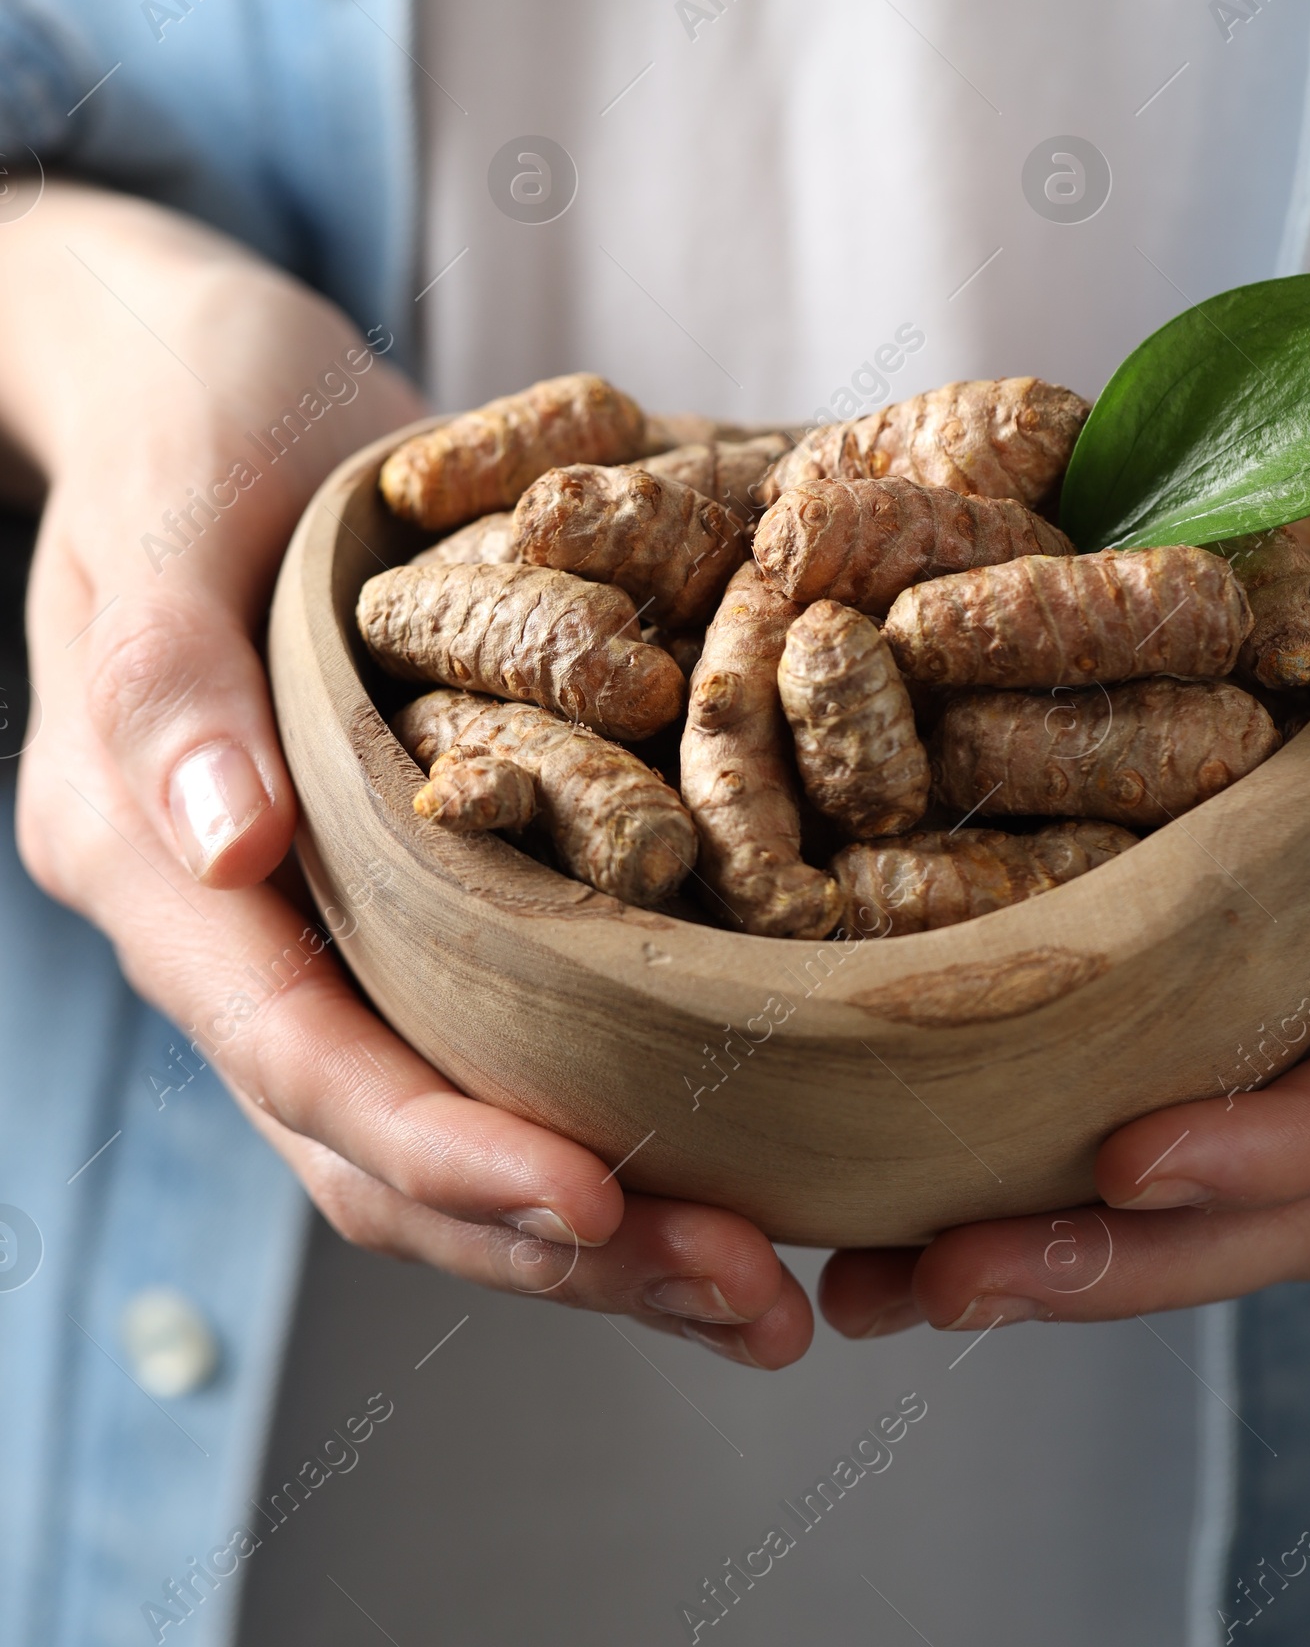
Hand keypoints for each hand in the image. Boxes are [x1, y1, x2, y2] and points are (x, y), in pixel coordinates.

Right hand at [6, 185, 810, 1365]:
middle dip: (564, 1242)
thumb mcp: (170, 510)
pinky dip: (621, 1101)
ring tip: (776, 1279)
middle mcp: (246, 927)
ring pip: (458, 1116)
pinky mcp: (424, 885)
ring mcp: (334, 918)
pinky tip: (745, 1134)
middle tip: (752, 1301)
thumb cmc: (194, 419)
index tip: (600, 1205)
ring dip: (611, 1220)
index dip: (441, 1147)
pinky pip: (514, 1027)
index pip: (299, 1054)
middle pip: (387, 1144)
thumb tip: (230, 846)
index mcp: (161, 868)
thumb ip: (168, 677)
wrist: (224, 381)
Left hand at [820, 154, 1309, 1337]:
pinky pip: (1153, 1006)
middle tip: (938, 1282)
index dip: (1291, 1138)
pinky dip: (1040, 1079)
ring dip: (1070, 1216)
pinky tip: (899, 1111)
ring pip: (1226, 1116)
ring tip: (886, 1271)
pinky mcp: (1232, 854)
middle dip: (1141, 1247)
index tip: (1125, 1155)